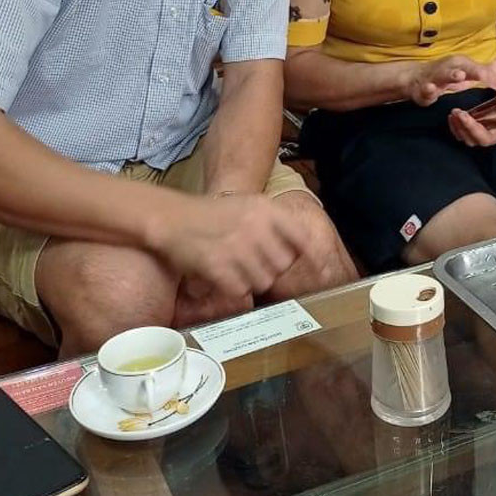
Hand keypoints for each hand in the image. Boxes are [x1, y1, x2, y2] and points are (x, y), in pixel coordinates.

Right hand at [151, 192, 331, 304]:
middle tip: (254, 263)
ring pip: (264, 280)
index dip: (314, 256)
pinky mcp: (220, 266)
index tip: (323, 269)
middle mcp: (256, 227)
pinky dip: (234, 288)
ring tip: (236, 267)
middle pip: (283, 265)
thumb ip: (274, 224)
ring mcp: (238, 247)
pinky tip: (223, 275)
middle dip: (272, 268)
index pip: (301, 236)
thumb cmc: (212, 214)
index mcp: (265, 209)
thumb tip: (299, 252)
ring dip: (253, 280)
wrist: (173, 218)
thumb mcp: (248, 205)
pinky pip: (241, 290)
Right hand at [406, 54, 495, 106]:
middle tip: (493, 79)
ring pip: (445, 75)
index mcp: (464, 66)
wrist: (414, 78)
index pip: (484, 72)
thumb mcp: (467, 73)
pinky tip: (430, 90)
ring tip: (459, 76)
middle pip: (469, 70)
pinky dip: (428, 89)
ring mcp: (436, 77)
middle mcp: (452, 68)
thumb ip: (485, 70)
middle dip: (481, 74)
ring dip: (452, 75)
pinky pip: (425, 88)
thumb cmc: (445, 76)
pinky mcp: (423, 88)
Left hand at [448, 97, 495, 147]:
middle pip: (486, 138)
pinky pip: (464, 136)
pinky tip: (452, 117)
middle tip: (462, 114)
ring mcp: (488, 136)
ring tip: (455, 112)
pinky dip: (456, 128)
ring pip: (472, 140)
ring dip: (461, 127)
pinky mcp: (477, 134)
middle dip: (472, 127)